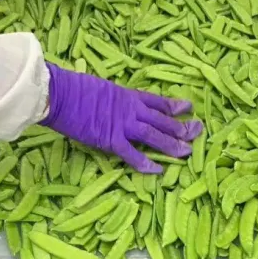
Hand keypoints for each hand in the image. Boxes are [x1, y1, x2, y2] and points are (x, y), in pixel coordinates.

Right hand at [40, 64, 202, 173]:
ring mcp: (122, 125)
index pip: (157, 102)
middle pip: (162, 119)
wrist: (60, 94)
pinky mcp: (110, 140)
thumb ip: (114, 98)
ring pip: (153, 135)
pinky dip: (145, 163)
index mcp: (127, 95)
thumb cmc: (74, 87)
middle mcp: (130, 110)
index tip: (188, 109)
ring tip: (186, 152)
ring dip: (171, 144)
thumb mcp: (101, 87)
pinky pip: (132, 154)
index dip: (173, 106)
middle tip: (198, 131)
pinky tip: (158, 171)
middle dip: (181, 126)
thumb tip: (116, 104)